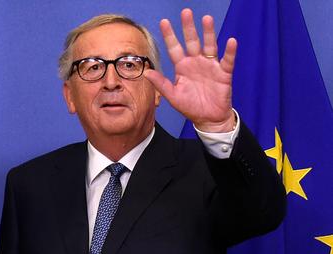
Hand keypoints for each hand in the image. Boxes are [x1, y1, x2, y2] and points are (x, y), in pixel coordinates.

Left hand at [144, 8, 236, 131]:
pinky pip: (227, 60)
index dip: (169, 35)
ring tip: (207, 19)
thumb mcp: (173, 96)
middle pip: (192, 41)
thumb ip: (161, 84)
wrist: (208, 119)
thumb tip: (146, 72)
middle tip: (186, 12)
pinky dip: (230, 51)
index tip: (164, 22)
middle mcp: (196, 62)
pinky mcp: (223, 73)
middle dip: (188, 28)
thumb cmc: (190, 106)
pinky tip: (230, 41)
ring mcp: (210, 66)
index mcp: (182, 67)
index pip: (174, 48)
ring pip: (210, 46)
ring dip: (209, 33)